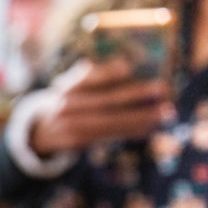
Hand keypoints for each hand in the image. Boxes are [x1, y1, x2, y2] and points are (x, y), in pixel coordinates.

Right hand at [29, 59, 173, 155]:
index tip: (128, 66)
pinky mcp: (79, 141)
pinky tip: (151, 127)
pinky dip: (133, 131)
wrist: (41, 129)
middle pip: (105, 100)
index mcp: (66, 86)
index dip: (107, 72)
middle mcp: (66, 105)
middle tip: (162, 88)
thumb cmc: (68, 100)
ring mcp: (72, 125)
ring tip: (166, 112)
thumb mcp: (71, 83)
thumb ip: (92, 75)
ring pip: (112, 121)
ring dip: (142, 117)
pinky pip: (111, 135)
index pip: (87, 77)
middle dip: (136, 94)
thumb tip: (128, 66)